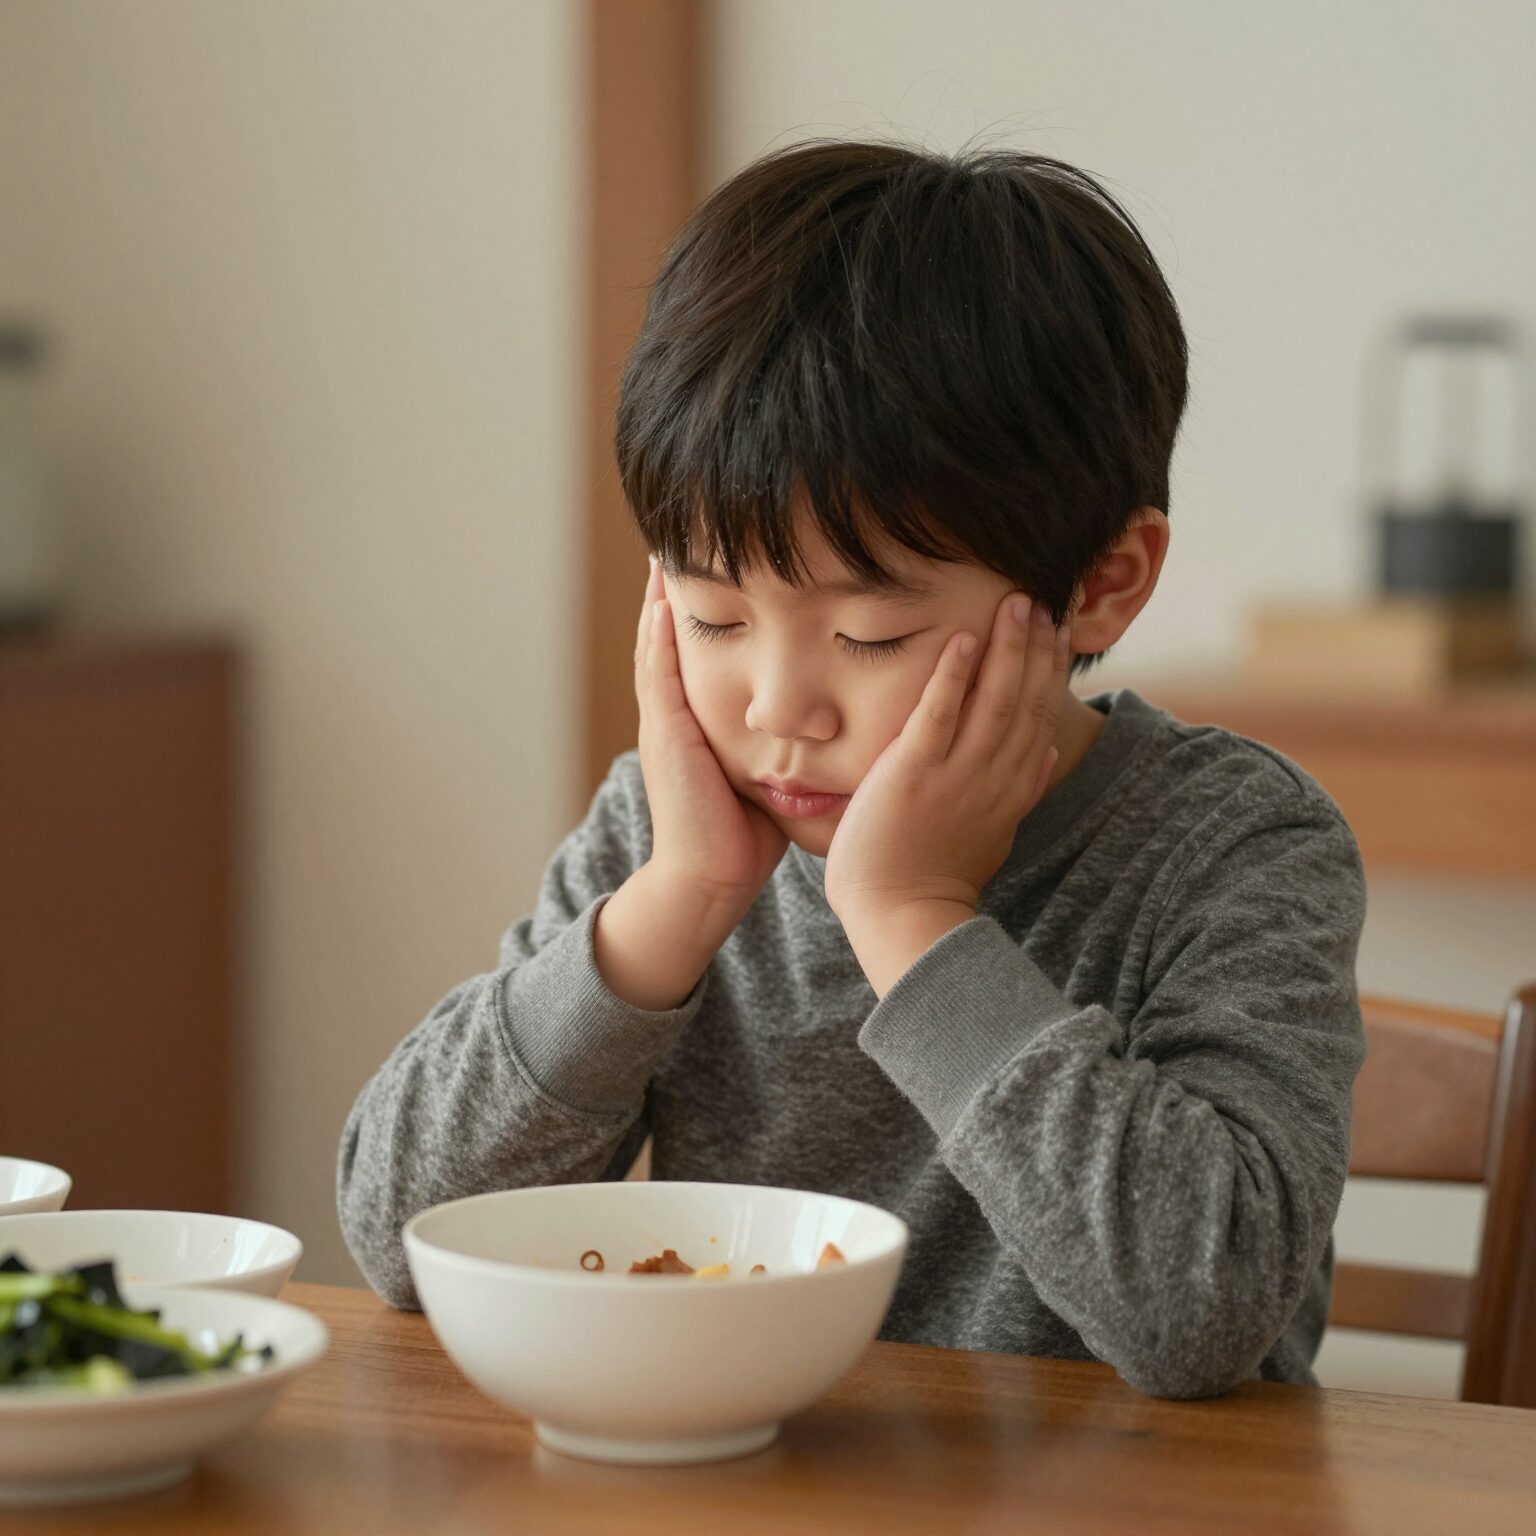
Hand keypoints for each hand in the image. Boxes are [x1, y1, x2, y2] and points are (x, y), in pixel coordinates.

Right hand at [634, 556, 788, 917]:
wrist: (711, 881)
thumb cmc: (745, 835)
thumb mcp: (766, 772)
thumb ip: (781, 740)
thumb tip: (829, 720)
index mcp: (698, 719)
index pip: (703, 648)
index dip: (708, 604)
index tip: (718, 557)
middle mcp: (675, 715)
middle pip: (670, 636)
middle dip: (675, 589)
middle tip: (676, 535)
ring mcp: (665, 724)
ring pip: (657, 647)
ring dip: (658, 599)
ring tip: (662, 551)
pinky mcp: (666, 739)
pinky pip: (657, 678)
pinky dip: (657, 639)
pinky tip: (662, 603)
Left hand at [824, 592, 1070, 931]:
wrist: (900, 914)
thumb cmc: (935, 877)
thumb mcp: (994, 832)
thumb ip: (1022, 788)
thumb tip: (1051, 750)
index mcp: (1013, 790)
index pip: (1041, 718)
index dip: (1051, 671)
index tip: (1057, 633)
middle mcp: (993, 778)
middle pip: (1025, 702)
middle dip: (1035, 648)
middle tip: (1040, 600)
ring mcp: (956, 776)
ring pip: (993, 701)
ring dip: (1007, 649)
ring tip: (1015, 604)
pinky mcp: (914, 774)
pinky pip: (939, 715)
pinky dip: (952, 676)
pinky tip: (963, 639)